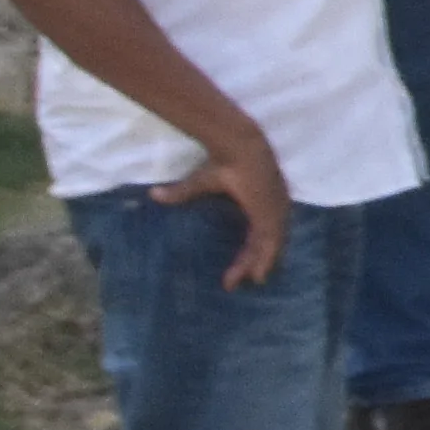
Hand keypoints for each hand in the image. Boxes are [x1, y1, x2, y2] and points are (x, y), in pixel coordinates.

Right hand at [154, 110, 290, 289]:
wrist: (238, 147)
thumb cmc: (222, 161)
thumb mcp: (200, 182)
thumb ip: (180, 192)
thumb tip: (154, 194)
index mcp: (261, 202)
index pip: (257, 234)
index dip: (249, 252)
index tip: (236, 268)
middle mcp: (273, 208)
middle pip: (264, 243)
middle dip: (251, 263)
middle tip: (235, 282)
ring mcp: (275, 211)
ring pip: (268, 246)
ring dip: (257, 264)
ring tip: (248, 282)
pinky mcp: (271, 212)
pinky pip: (270, 241)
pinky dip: (265, 258)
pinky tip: (257, 274)